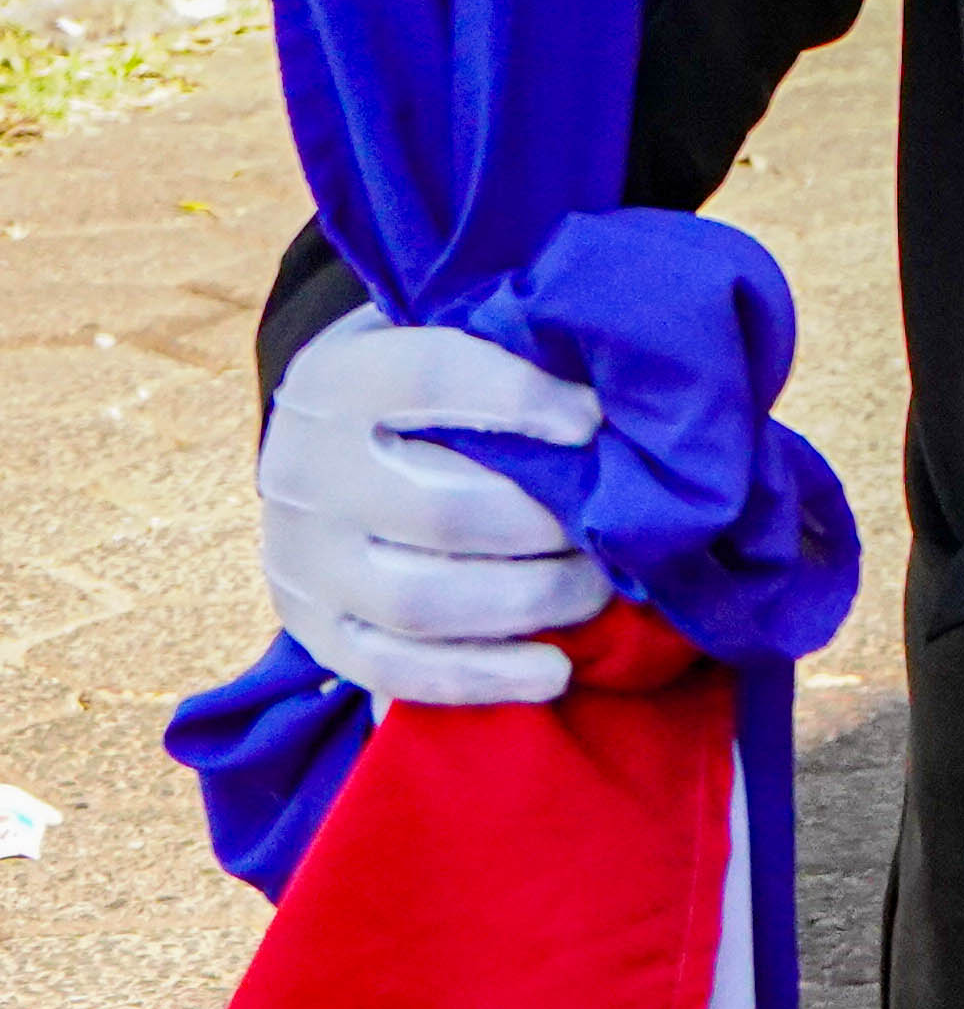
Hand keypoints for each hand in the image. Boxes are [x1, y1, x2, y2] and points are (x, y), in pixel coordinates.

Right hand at [257, 305, 608, 705]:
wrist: (324, 437)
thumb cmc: (425, 381)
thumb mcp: (446, 331)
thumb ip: (513, 341)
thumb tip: (617, 381)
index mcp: (340, 379)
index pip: (430, 377)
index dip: (519, 399)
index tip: (595, 421)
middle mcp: (305, 471)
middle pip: (439, 509)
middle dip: (547, 525)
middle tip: (618, 529)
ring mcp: (301, 560)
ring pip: (420, 601)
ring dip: (529, 602)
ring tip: (601, 590)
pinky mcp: (313, 630)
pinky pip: (394, 671)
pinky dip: (481, 678)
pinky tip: (555, 671)